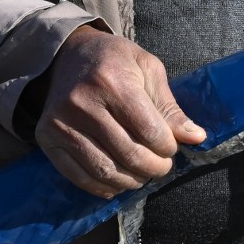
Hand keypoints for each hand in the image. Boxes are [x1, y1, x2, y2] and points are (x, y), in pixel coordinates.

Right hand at [32, 27, 207, 197]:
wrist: (69, 56)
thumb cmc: (115, 61)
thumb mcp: (148, 70)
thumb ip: (170, 107)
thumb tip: (197, 138)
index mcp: (113, 82)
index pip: (148, 130)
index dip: (167, 146)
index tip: (172, 148)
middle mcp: (83, 103)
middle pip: (128, 154)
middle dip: (154, 167)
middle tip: (162, 167)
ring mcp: (61, 123)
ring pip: (104, 170)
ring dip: (131, 181)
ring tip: (142, 175)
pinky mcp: (47, 139)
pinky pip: (78, 176)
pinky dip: (103, 187)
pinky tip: (118, 183)